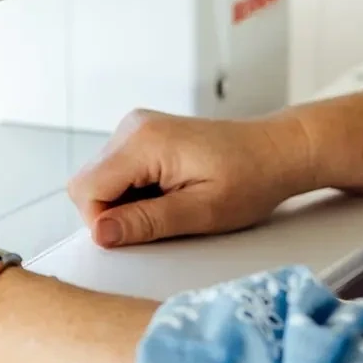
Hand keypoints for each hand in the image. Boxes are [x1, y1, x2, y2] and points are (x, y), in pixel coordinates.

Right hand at [68, 110, 313, 248]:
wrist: (275, 151)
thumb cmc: (250, 179)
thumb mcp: (201, 212)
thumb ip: (146, 222)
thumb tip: (101, 234)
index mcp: (143, 142)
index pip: (86, 189)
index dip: (103, 222)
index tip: (138, 235)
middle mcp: (132, 127)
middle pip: (87, 183)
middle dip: (113, 213)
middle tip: (160, 221)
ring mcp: (134, 128)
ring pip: (99, 179)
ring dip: (124, 203)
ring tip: (169, 205)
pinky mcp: (140, 135)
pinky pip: (115, 171)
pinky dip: (133, 191)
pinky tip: (166, 194)